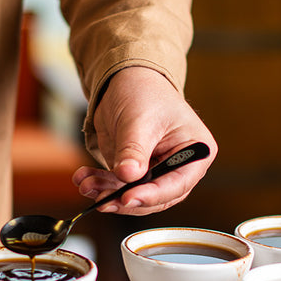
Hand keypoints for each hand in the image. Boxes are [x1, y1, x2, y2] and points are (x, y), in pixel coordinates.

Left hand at [72, 67, 216, 214]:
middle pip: (156, 197)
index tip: (127, 197)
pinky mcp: (135, 172)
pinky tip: (84, 180)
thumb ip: (134, 150)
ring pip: (134, 195)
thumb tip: (127, 176)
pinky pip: (119, 187)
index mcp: (196, 151)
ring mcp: (157, 171)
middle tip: (102, 200)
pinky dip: (101, 185)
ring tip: (86, 185)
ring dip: (108, 193)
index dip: (151, 195)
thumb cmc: (144, 92)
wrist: (125, 81)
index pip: (177, 183)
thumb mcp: (139, 119)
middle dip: (125, 199)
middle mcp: (180, 166)